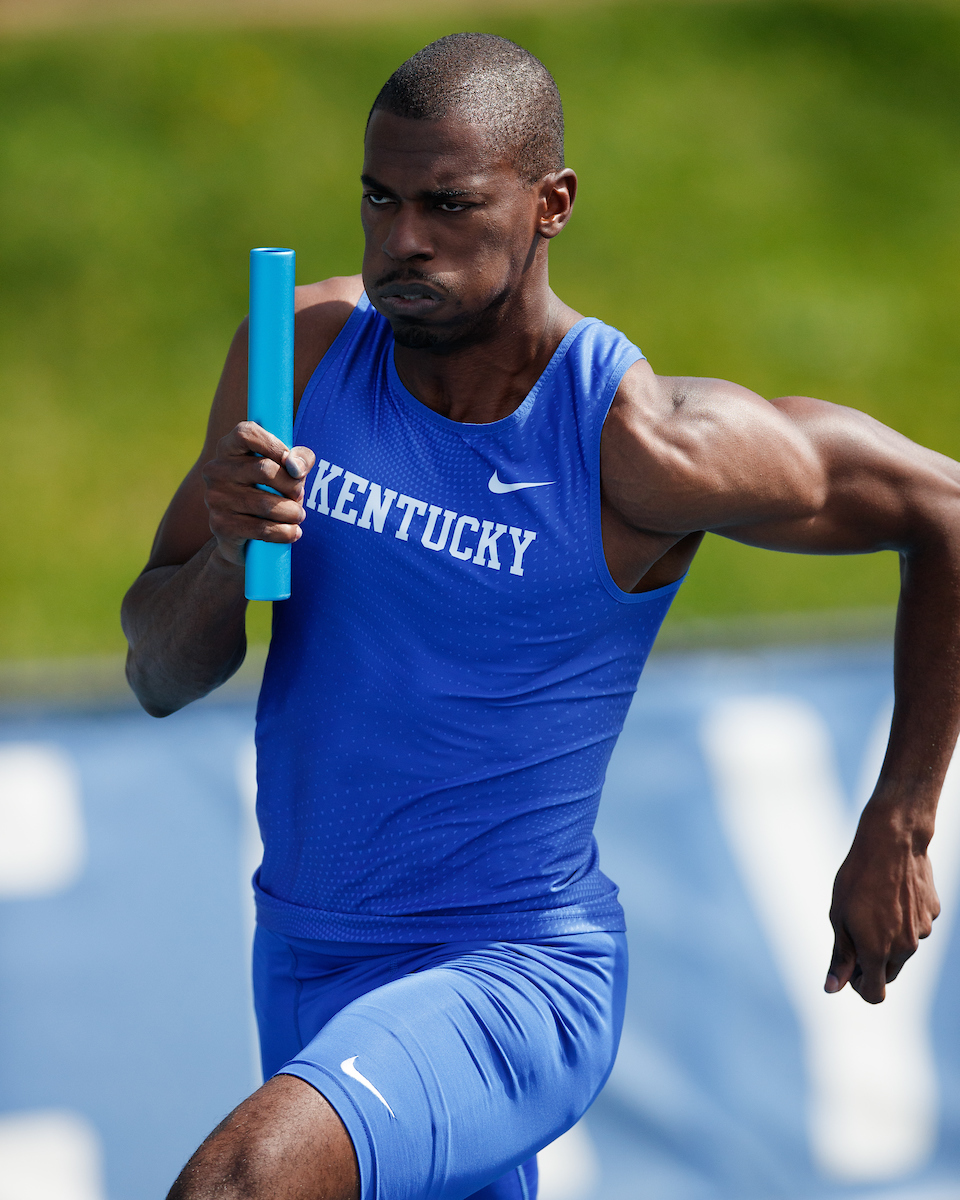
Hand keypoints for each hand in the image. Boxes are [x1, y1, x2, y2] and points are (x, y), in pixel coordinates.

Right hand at [202, 422, 315, 566]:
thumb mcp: (286, 470)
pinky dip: (284, 532)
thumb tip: (296, 467)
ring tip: (299, 515)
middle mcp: (216, 470)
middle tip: (300, 495)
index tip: (290, 461)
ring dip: (292, 512)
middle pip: (264, 469)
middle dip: (292, 485)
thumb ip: (299, 459)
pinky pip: (261, 528)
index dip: (274, 444)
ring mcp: (215, 498)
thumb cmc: (269, 492)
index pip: (246, 433)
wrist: (242, 536)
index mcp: (228, 448)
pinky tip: (294, 532)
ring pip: (266, 504)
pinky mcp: (220, 525)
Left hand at [825, 808, 939, 1002]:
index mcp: (878, 951)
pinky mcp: (932, 913)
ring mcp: (922, 930)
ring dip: (887, 939)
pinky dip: (902, 919)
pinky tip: (891, 894)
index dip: (859, 987)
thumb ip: (840, 956)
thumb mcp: (838, 916)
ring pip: (903, 949)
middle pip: (889, 974)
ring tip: (872, 905)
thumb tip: (833, 988)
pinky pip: (915, 926)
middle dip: (871, 965)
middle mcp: (905, 947)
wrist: (892, 842)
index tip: (849, 972)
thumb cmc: (858, 878)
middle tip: (854, 935)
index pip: (875, 993)